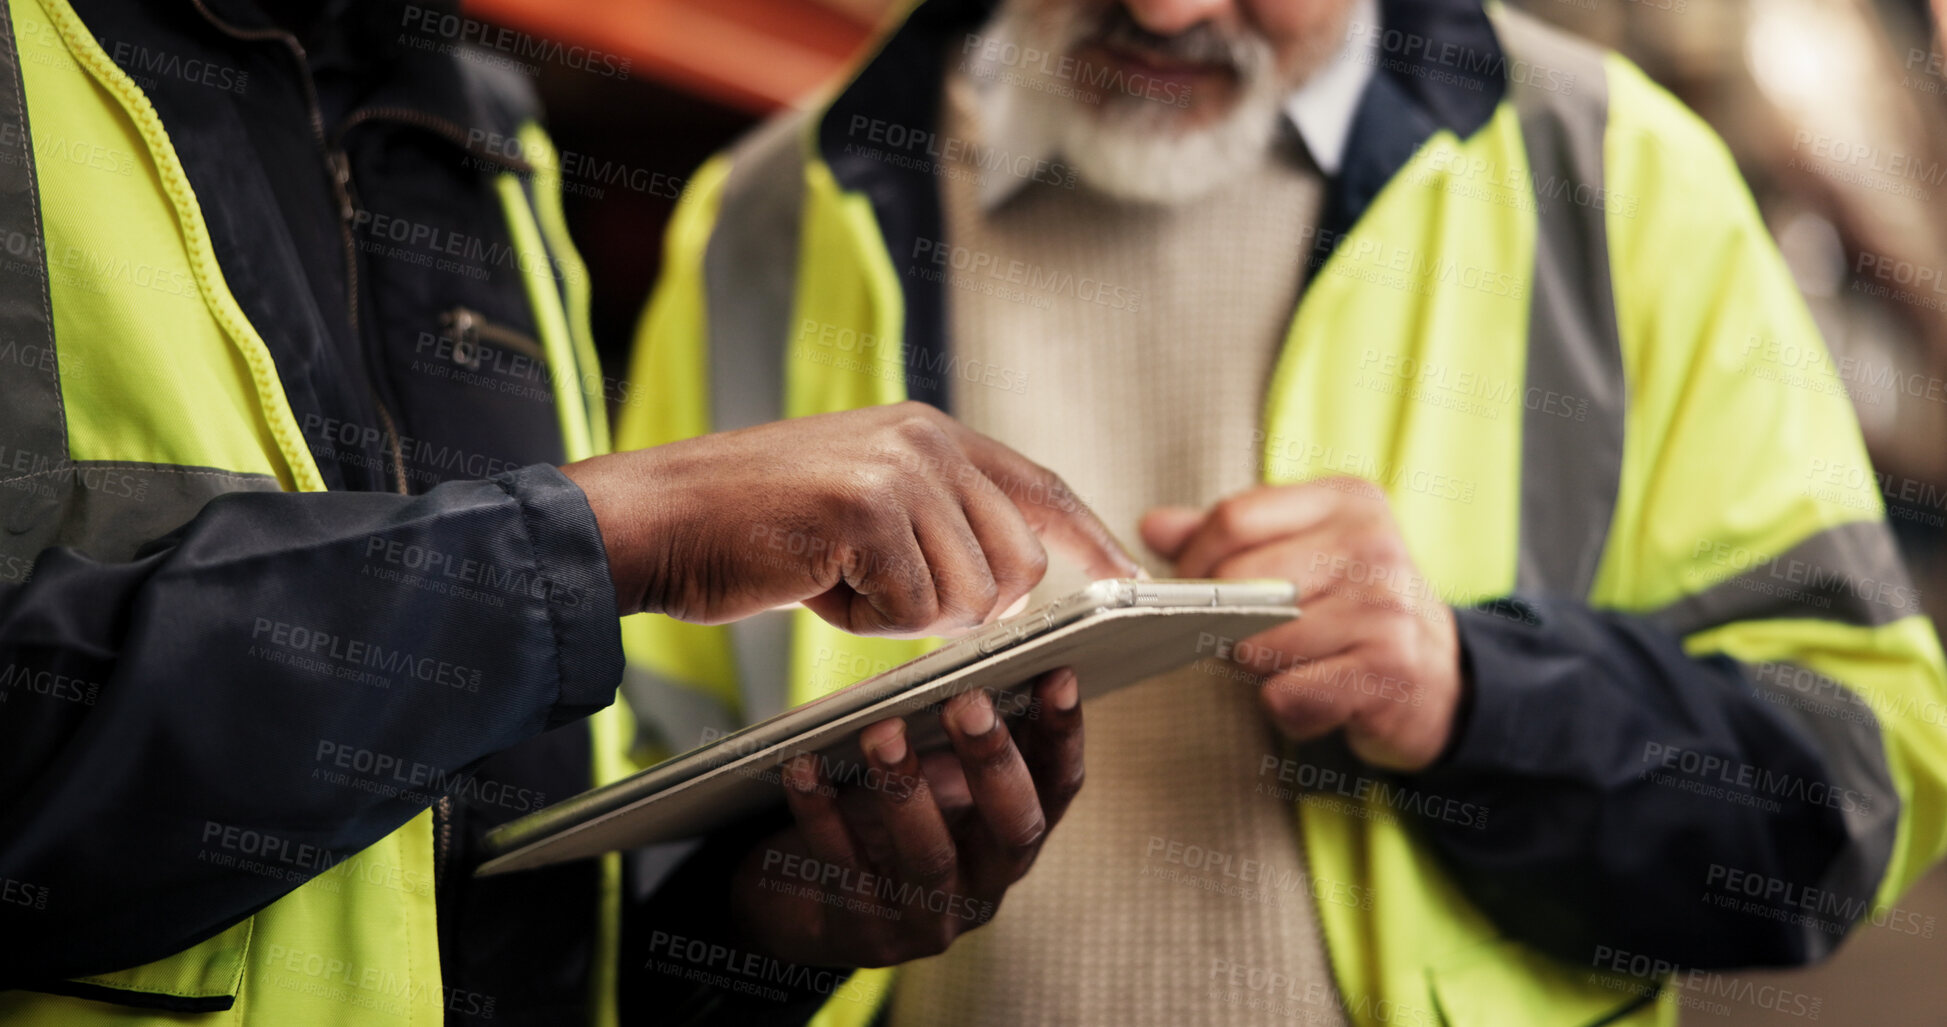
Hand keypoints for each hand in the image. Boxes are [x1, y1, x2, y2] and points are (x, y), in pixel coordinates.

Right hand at [561, 402, 1137, 633]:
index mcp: (931, 431)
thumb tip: (1014, 581)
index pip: (1042, 486)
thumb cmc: (756, 526)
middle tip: (884, 591)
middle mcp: (926, 439)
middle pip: (1019, 565)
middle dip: (963, 606)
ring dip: (904, 617)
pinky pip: (914, 613)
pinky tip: (817, 582)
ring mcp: (899, 470)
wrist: (657, 517)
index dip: (1092, 536)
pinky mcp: (868, 512)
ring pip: (969, 596)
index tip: (1131, 576)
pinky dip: (865, 624)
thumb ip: (941, 519)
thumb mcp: (865, 501)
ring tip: (838, 576)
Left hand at [731, 669, 1083, 966]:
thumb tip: (975, 660)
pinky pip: (844, 869)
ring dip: (906, 789)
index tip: (1058, 673)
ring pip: (930, 857)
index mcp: (1013, 838)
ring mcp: (929, 919)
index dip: (1064, 734)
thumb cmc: (882, 818)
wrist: (807, 903)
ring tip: (881, 732)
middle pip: (1013, 829)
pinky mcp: (867, 935)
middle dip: (993, 762)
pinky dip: (822, 813)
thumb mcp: (933, 779)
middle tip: (967, 702)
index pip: (1058, 788)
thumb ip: (959, 738)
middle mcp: (986, 885)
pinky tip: (802, 764)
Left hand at [1140, 478, 1462, 770]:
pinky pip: (1286, 695)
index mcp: (1346, 502)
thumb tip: (1153, 526)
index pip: (1234, 518)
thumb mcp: (1300, 556)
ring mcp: (1385, 607)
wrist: (1441, 680)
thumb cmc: (1352, 612)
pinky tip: (1323, 697)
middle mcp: (1372, 545)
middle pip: (1237, 584)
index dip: (1193, 562)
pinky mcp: (1390, 669)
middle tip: (1257, 638)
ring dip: (1260, 673)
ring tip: (1301, 666)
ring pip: (1256, 646)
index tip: (1191, 590)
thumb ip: (1227, 539)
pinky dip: (1290, 709)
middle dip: (1225, 624)